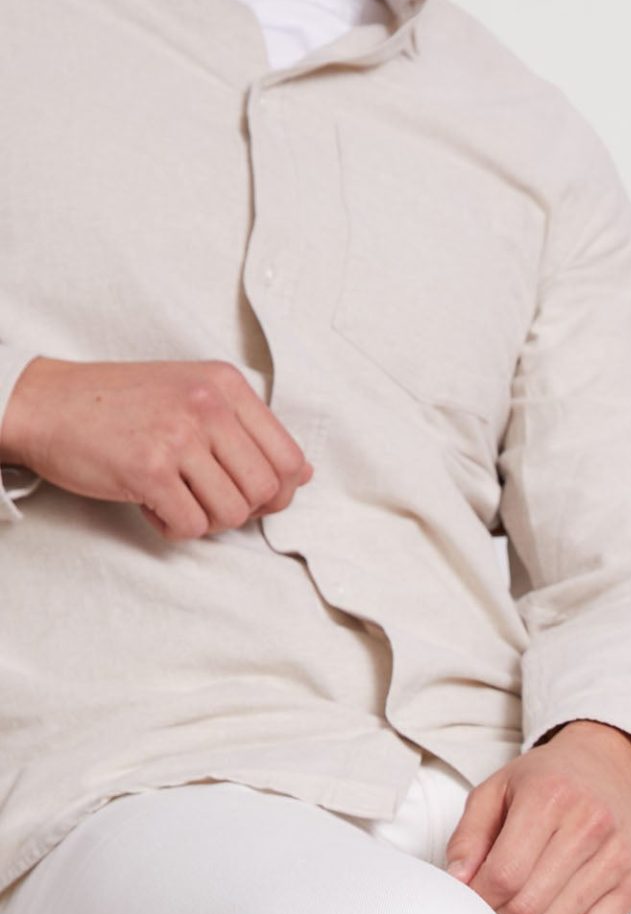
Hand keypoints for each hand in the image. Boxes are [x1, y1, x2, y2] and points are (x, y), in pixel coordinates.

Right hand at [0, 356, 311, 539]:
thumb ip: (246, 430)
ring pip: (232, 514)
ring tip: (175, 498)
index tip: (247, 494)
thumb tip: (301, 475)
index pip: (289, 457)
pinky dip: (173, 528)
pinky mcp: (149, 469)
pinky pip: (191, 526)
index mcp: (224, 384)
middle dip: (240, 510)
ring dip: (206, 520)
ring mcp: (178, 435)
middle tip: (204, 499)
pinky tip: (153, 506)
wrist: (47, 403)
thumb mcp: (191, 395)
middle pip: (265, 491)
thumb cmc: (120, 405)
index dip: (277, 492)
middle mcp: (206, 405)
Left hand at [446, 721, 630, 913]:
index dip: (478, 901)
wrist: (612, 772)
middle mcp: (591, 827)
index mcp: (550, 797)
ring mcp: (617, 861)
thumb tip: (457, 883)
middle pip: (528, 906)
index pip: (505, 874)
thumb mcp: (496, 791)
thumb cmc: (549, 783)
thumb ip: (468, 836)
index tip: (466, 904)